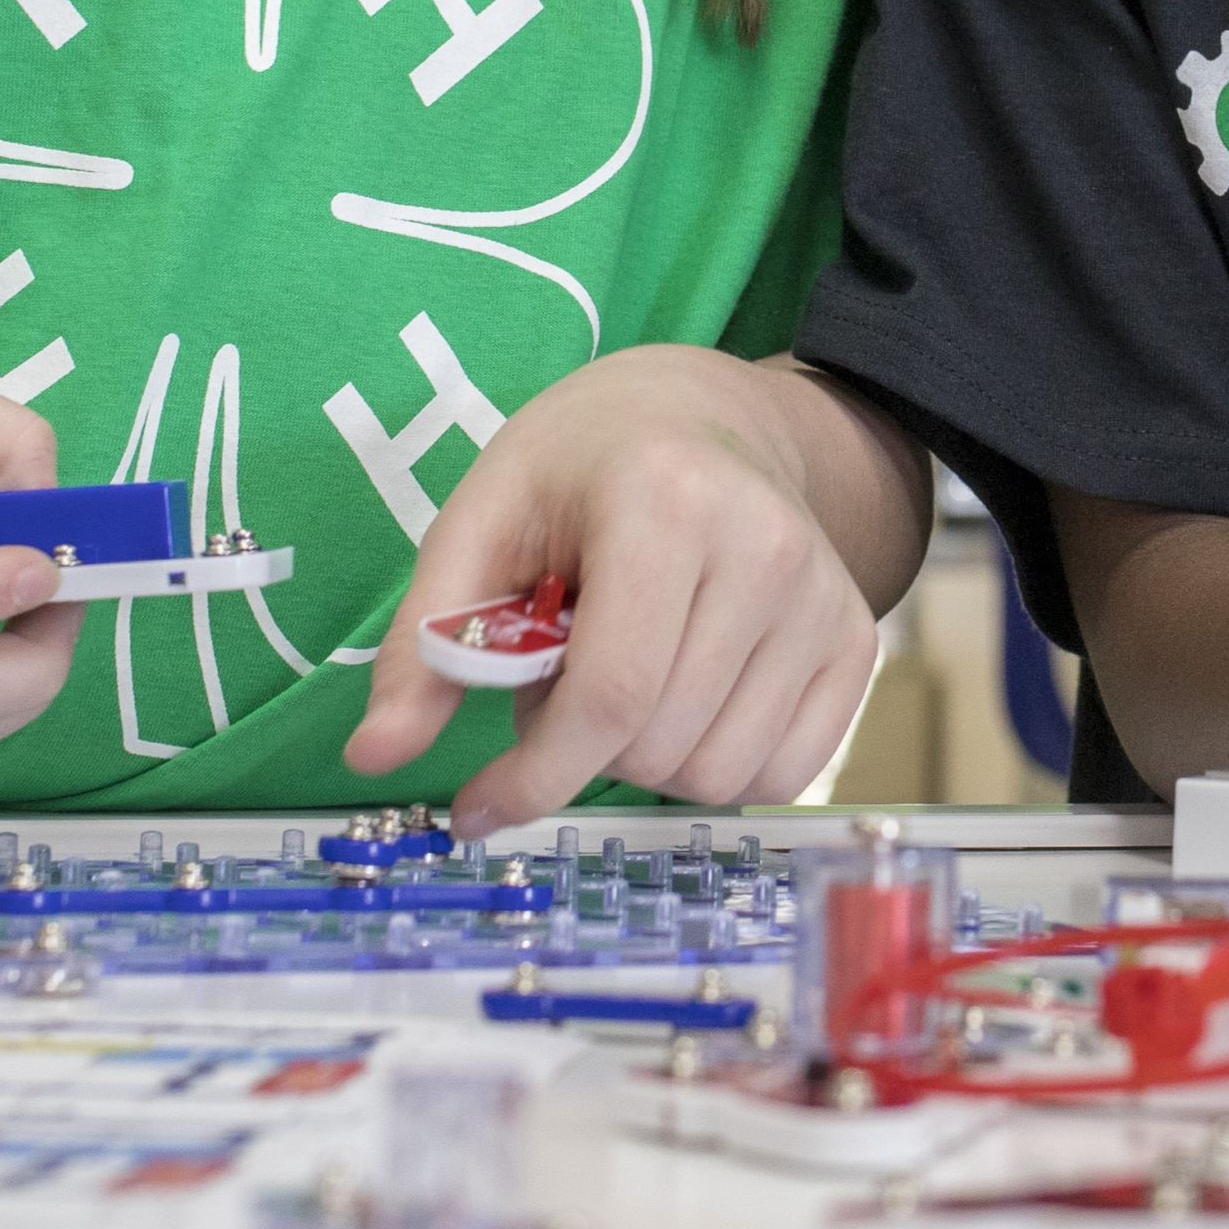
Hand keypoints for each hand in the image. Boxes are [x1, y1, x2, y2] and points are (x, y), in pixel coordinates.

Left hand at [346, 348, 882, 834]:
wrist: (704, 419)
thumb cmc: (580, 471)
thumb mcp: (481, 522)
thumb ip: (429, 639)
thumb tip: (372, 755)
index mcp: (667, 502)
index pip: (611, 692)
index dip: (535, 776)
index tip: (476, 809)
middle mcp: (768, 549)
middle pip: (659, 743)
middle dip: (584, 747)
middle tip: (563, 676)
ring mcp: (825, 599)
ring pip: (720, 775)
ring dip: (648, 759)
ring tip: (627, 676)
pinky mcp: (856, 642)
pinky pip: (780, 775)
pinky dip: (716, 767)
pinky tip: (685, 698)